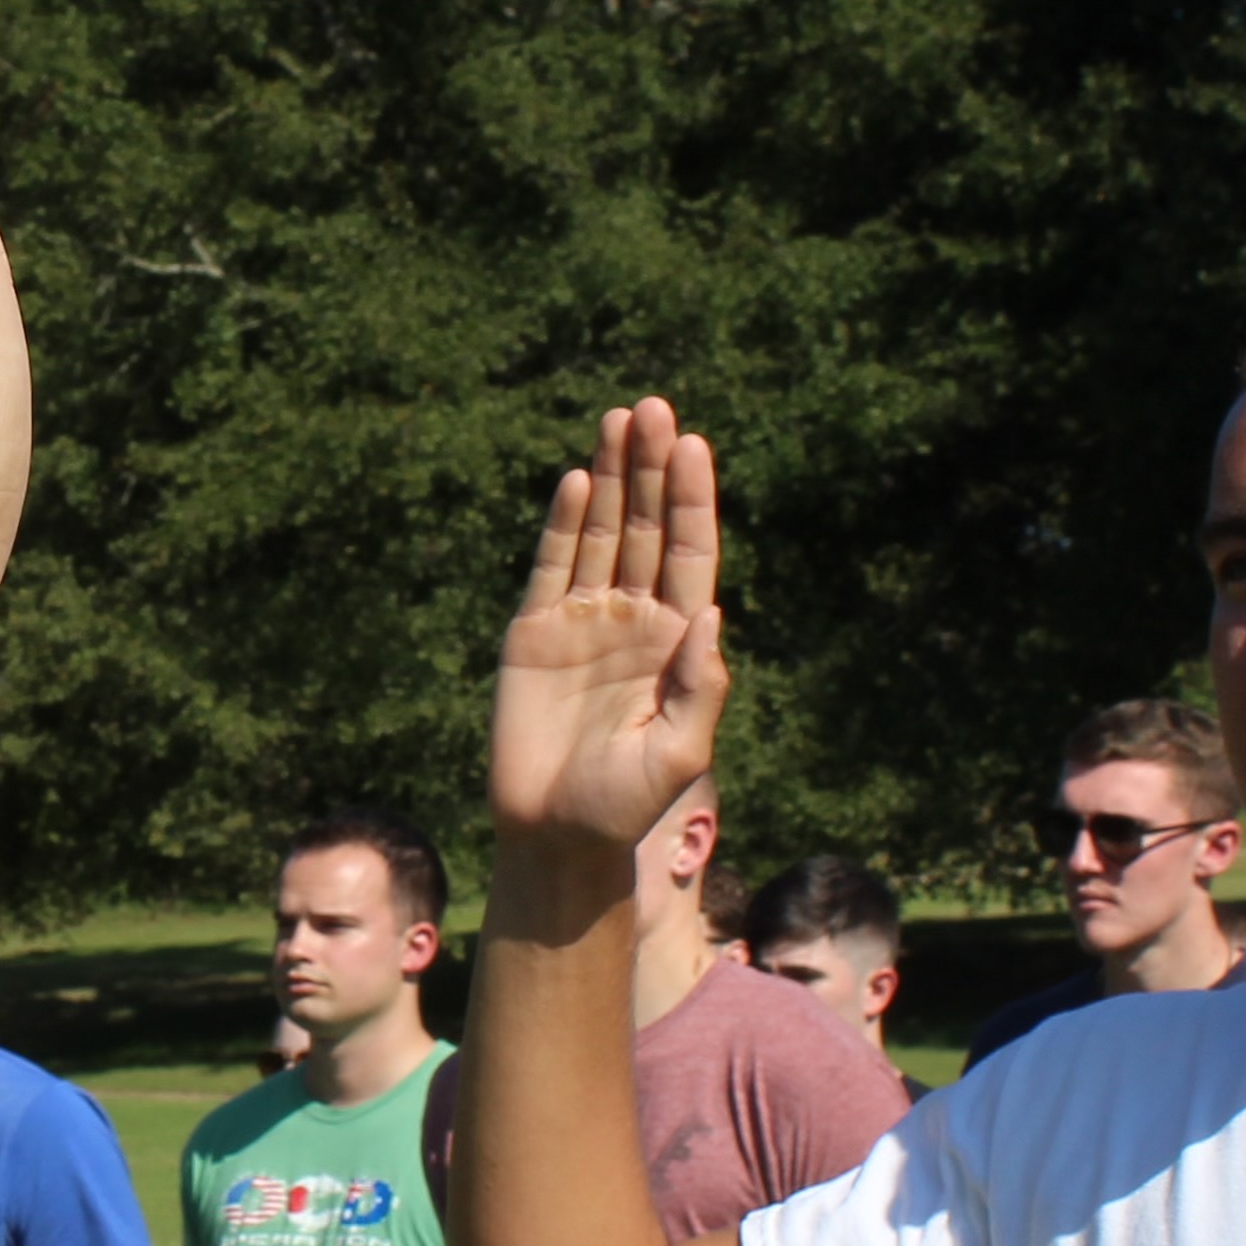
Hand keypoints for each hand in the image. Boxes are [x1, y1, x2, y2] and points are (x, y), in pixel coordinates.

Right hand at [488, 398, 725, 856]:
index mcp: (677, 642)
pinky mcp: (534, 633)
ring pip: (602, 533)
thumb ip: (700, 688)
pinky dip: (564, 523)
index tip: (694, 446)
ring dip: (611, 476)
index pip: (689, 553)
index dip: (691, 499)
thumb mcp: (680, 755)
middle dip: (651, 468)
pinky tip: (578, 480)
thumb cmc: (625, 807)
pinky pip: (552, 566)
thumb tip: (712, 612)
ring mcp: (583, 622)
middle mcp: (634, 620)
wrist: (555, 837)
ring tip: (620, 418)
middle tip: (655, 408)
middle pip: (647, 527)